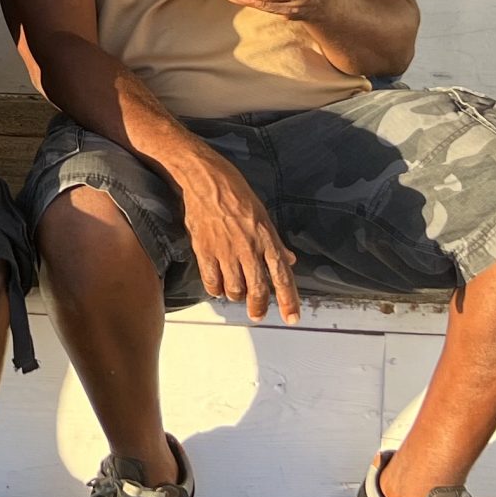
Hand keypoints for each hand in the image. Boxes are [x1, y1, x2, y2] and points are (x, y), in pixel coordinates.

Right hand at [171, 145, 298, 322]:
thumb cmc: (234, 191)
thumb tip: (288, 260)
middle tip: (258, 314)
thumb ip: (275, 241)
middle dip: (259, 307)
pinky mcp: (204, 250)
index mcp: (267, 238)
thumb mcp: (263, 214)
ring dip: (238, 296)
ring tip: (237, 293)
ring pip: (235, 289)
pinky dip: (216, 290)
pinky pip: (212, 282)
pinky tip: (218, 287)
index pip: (282, 276)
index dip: (288, 300)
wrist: (204, 178)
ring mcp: (225, 251)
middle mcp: (248, 248)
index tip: (291, 317)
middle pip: (258, 290)